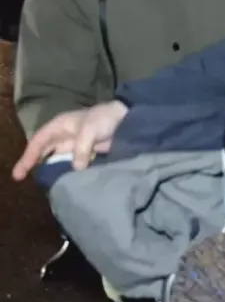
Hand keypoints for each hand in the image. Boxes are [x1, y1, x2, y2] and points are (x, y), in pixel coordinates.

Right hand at [12, 100, 127, 179]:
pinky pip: (71, 163)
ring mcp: (74, 145)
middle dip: (32, 163)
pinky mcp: (85, 153)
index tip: (21, 171)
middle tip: (20, 179)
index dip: (28, 155)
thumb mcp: (90, 130)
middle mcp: (63, 136)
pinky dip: (65, 171)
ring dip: (48, 169)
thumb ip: (81, 148)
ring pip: (56, 158)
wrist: (125, 118)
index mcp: (59, 126)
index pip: (38, 141)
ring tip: (41, 183)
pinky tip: (61, 181)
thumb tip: (76, 168)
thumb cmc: (104, 119)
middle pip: (43, 151)